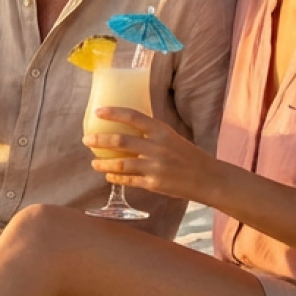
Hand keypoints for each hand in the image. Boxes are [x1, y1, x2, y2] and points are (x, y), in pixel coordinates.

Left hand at [84, 108, 218, 203]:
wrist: (208, 179)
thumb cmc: (189, 157)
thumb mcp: (173, 138)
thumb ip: (153, 134)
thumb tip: (129, 129)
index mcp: (162, 131)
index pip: (133, 117)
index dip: (114, 112)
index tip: (98, 112)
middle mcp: (157, 147)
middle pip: (120, 141)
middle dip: (99, 140)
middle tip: (87, 140)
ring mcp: (155, 166)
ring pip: (120, 164)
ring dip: (103, 163)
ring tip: (94, 163)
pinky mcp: (154, 183)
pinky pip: (128, 180)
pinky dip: (116, 177)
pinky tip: (109, 176)